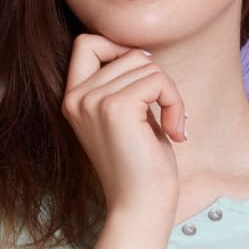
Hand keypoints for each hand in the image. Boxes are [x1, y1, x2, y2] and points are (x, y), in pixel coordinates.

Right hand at [61, 33, 187, 219]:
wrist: (141, 205)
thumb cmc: (141, 165)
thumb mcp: (126, 116)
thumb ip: (123, 84)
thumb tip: (141, 52)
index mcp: (73, 98)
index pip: (86, 42)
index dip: (118, 49)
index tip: (142, 83)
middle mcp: (77, 97)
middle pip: (127, 52)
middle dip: (156, 79)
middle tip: (165, 113)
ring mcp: (92, 101)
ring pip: (146, 64)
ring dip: (169, 94)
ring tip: (170, 126)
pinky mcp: (115, 108)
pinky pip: (158, 80)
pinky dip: (175, 102)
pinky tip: (175, 131)